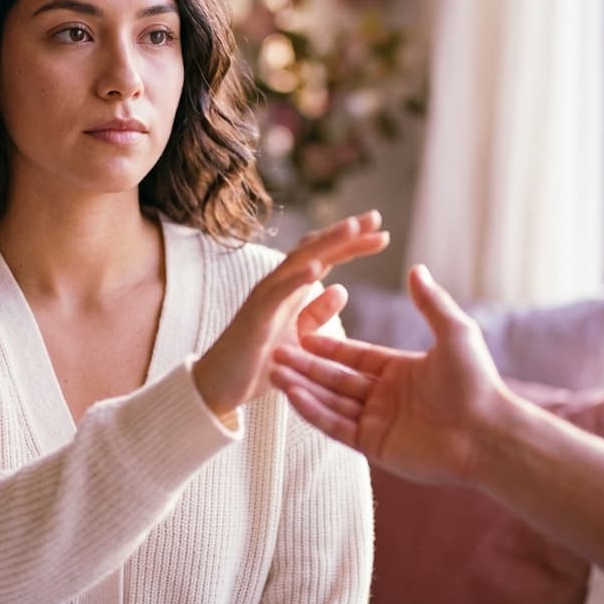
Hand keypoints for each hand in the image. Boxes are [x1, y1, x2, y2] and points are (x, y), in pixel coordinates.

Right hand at [193, 211, 388, 419]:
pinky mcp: (255, 316)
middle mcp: (278, 285)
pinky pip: (278, 293)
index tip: (382, 233)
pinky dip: (297, 278)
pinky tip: (317, 268)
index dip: (351, 243)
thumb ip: (316, 314)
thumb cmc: (258, 362)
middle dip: (346, 233)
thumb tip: (342, 289)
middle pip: (315, 249)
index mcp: (290, 289)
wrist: (221, 386)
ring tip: (352, 227)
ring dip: (326, 243)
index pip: (324, 256)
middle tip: (376, 217)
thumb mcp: (297, 337)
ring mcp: (265, 297)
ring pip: (298, 261)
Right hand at [270, 263, 512, 485]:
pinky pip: (336, 426)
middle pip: (336, 378)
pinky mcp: (374, 446)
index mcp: (400, 371)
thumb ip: (430, 302)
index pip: (355, 356)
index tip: (301, 334)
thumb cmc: (477, 381)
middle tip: (276, 353)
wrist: (489, 434)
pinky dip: (314, 411)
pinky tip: (293, 395)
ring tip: (275, 372)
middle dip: (305, 366)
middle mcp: (385, 397)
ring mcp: (378, 423)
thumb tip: (416, 269)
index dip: (327, 346)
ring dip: (303, 386)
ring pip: (331, 401)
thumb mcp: (453, 332)